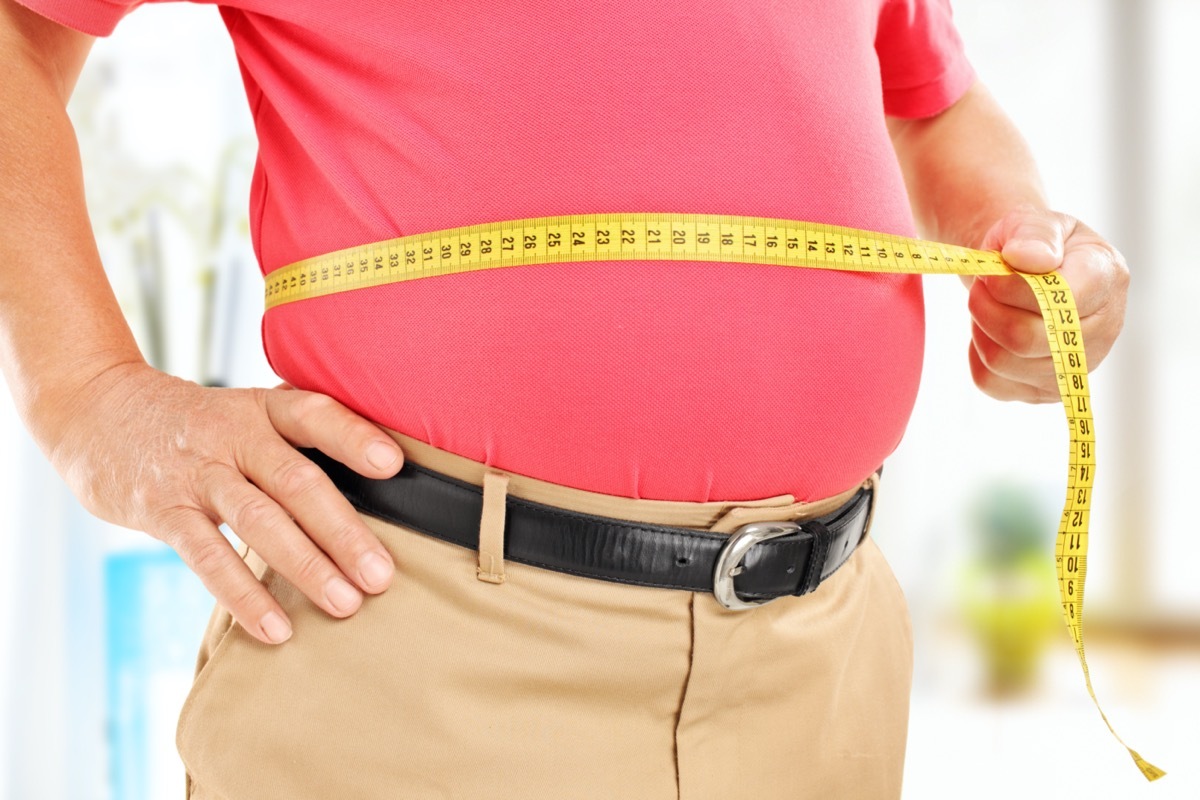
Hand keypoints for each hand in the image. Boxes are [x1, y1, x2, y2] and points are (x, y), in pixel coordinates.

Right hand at [43, 361, 405, 644]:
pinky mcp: (162, 510)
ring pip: (258, 520)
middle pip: (296, 481)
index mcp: (262, 408)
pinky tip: (276, 627)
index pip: (313, 414)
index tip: (394, 465)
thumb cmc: (196, 426)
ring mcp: (196, 474)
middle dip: (343, 531)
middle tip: (381, 575)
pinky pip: (207, 556)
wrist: (97, 412)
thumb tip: (379, 485)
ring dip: (305, 566)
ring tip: (344, 604)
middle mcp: (233, 436)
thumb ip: (297, 442)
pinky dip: (243, 595)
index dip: (353, 437)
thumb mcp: (246, 414)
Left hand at [964, 206, 1129, 402]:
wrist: (1024, 271)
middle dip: (986, 309)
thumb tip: (1027, 259)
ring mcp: (1076, 366)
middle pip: (1025, 339)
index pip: (1059, 301)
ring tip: (987, 305)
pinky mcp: (1045, 390)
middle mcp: (1103, 329)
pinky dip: (977, 354)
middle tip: (980, 286)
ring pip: (1003, 363)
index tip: (991, 271)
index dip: (1011, 289)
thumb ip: (1034, 233)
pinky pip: (991, 383)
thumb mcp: (1034, 222)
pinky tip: (989, 332)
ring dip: (980, 329)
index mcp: (1106, 279)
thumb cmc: (1031, 245)